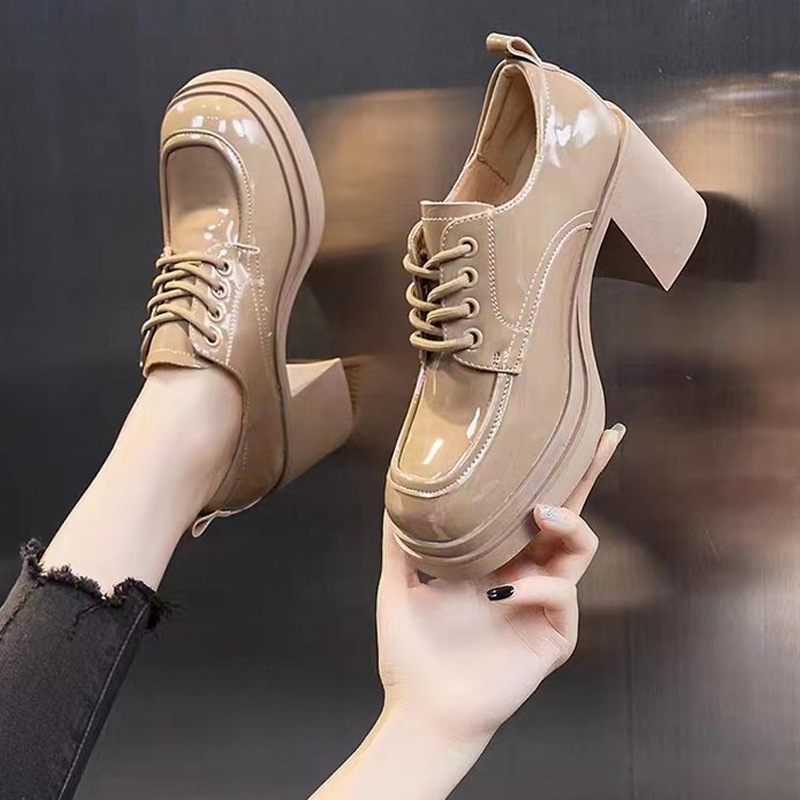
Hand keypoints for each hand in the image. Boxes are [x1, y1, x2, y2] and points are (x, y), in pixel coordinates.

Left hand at [377, 424, 624, 743]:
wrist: (421, 709)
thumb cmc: (412, 652)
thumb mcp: (398, 583)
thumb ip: (398, 541)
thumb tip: (392, 493)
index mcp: (495, 560)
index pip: (530, 509)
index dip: (552, 474)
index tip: (570, 433)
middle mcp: (524, 575)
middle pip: (568, 518)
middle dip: (587, 478)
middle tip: (599, 441)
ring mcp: (542, 604)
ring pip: (578, 550)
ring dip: (566, 525)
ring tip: (540, 512)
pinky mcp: (553, 636)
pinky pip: (561, 596)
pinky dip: (537, 586)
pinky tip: (503, 592)